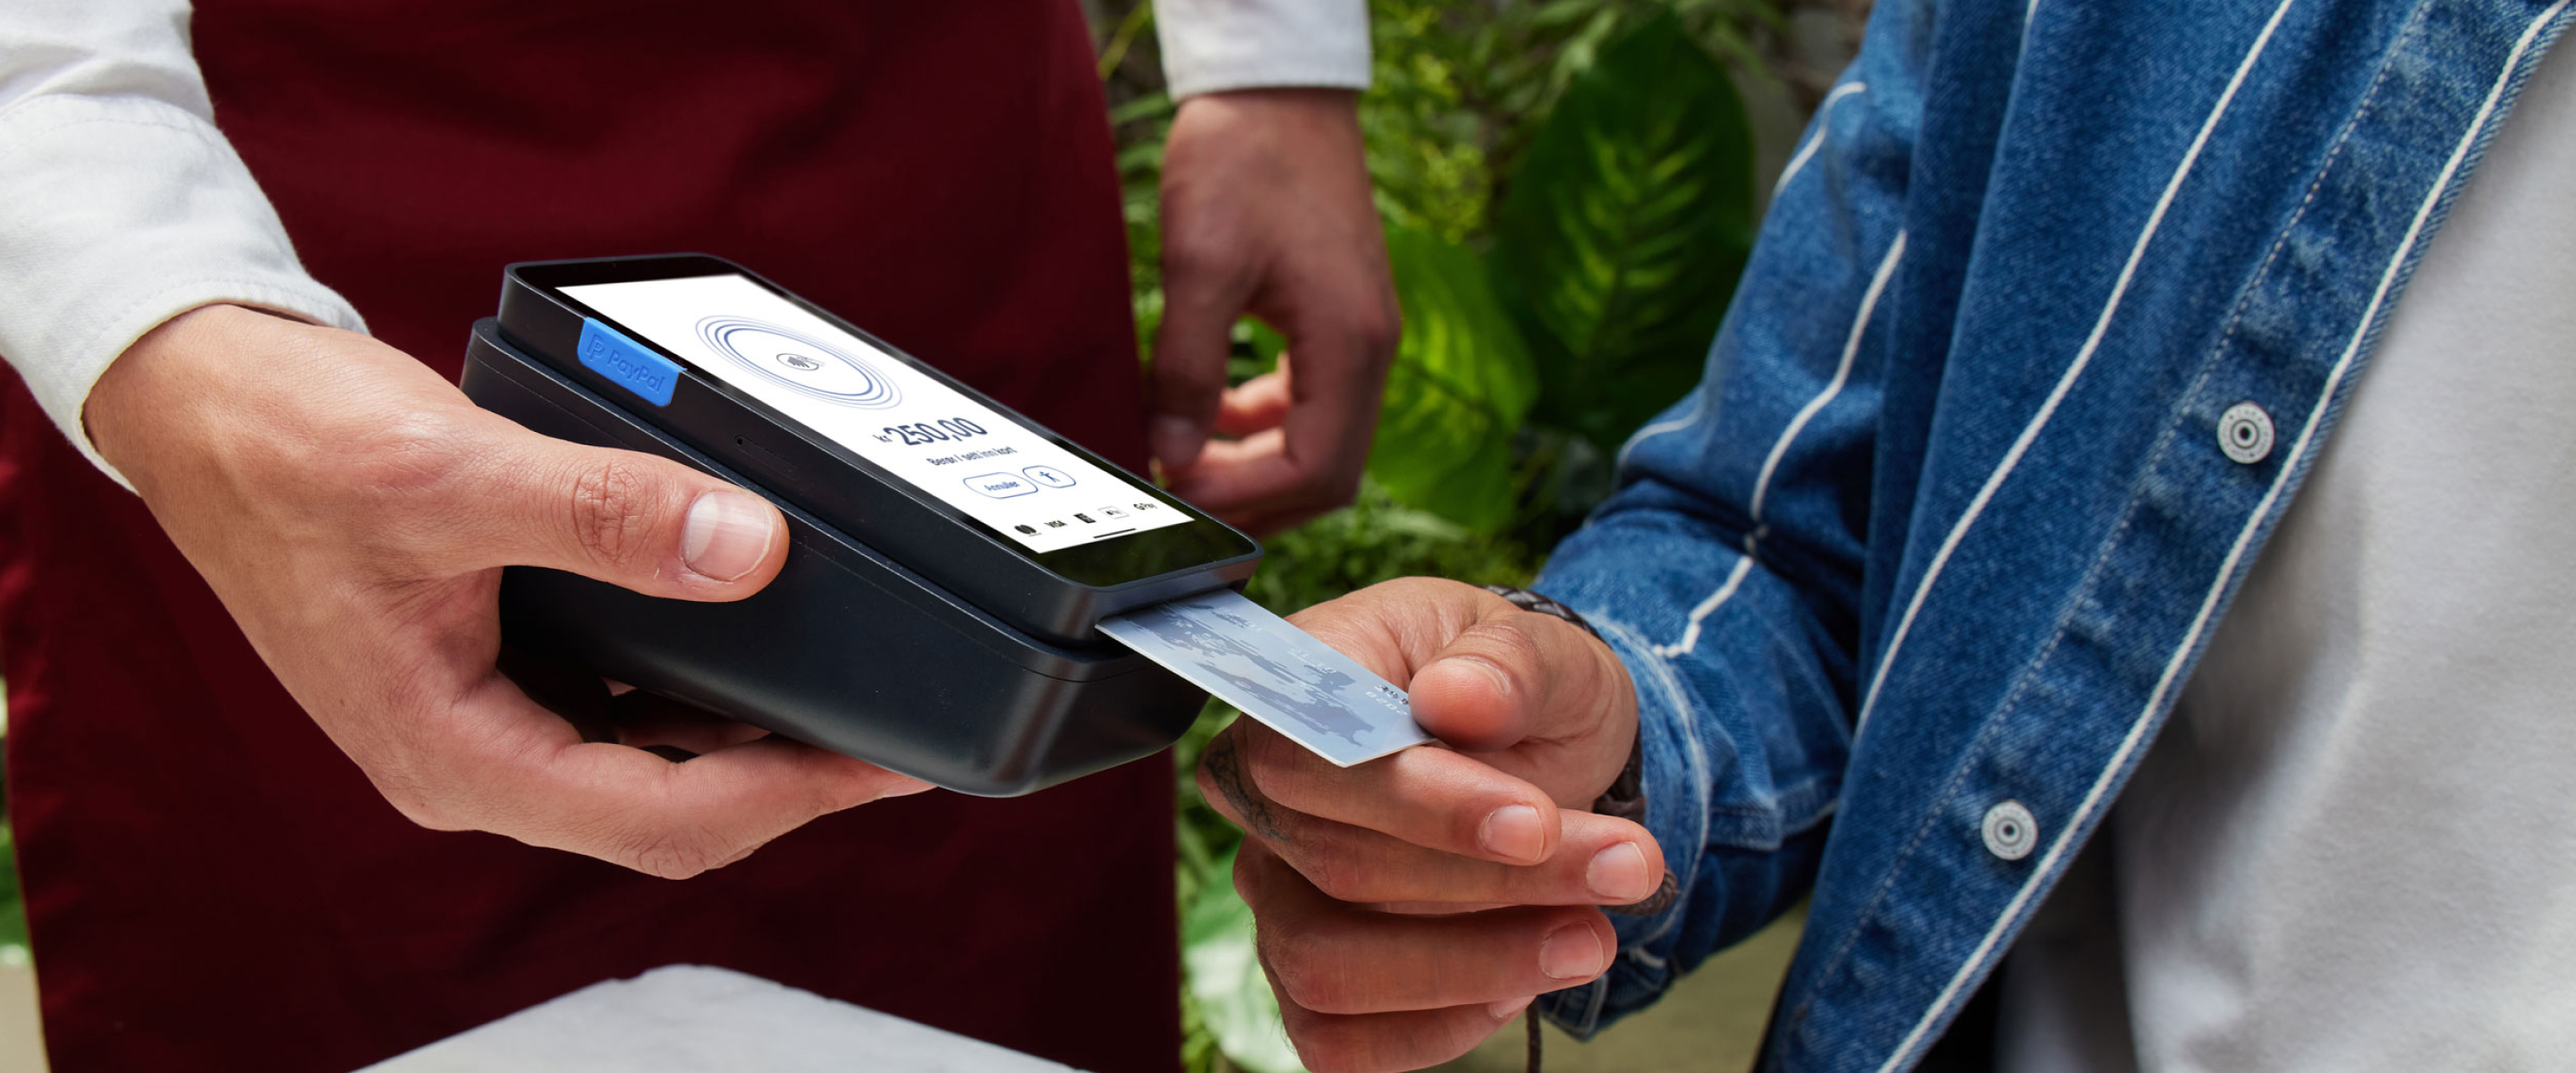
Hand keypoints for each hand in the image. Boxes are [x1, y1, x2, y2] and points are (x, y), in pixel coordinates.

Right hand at [85, 305, 928, 877]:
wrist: (208, 406)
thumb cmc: (292, 449)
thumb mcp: (455, 472)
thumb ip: (605, 512)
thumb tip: (748, 550)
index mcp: (455, 756)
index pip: (662, 819)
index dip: (790, 795)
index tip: (885, 759)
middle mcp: (474, 760)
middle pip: (670, 808)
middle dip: (788, 774)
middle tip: (895, 725)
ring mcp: (486, 718)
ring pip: (651, 760)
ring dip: (747, 732)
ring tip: (848, 683)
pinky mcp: (495, 670)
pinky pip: (621, 701)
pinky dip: (694, 678)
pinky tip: (750, 628)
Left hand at [1152, 88, 1399, 534]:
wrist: (1277, 88)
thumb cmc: (1244, 159)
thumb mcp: (1199, 263)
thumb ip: (1186, 367)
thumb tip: (1171, 454)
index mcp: (1351, 342)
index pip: (1316, 469)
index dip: (1245, 499)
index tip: (1178, 494)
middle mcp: (1371, 349)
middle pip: (1329, 472)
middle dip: (1256, 500)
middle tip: (1181, 505)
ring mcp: (1361, 335)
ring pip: (1321, 443)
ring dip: (1257, 469)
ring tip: (1188, 469)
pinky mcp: (1339, 320)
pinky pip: (1311, 403)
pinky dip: (1263, 426)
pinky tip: (1212, 416)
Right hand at [1197, 578, 1658, 1072]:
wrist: (1535, 750)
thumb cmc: (1517, 689)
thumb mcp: (1544, 652)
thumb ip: (1508, 664)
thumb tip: (1458, 694)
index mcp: (1296, 689)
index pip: (1306, 755)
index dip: (1417, 803)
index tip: (1535, 824)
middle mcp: (1265, 797)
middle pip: (1338, 866)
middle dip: (1493, 883)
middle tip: (1626, 868)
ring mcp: (1276, 891)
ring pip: (1329, 965)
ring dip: (1474, 964)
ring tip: (1590, 937)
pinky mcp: (1305, 974)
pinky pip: (1334, 1040)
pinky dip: (1435, 1029)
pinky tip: (1519, 983)